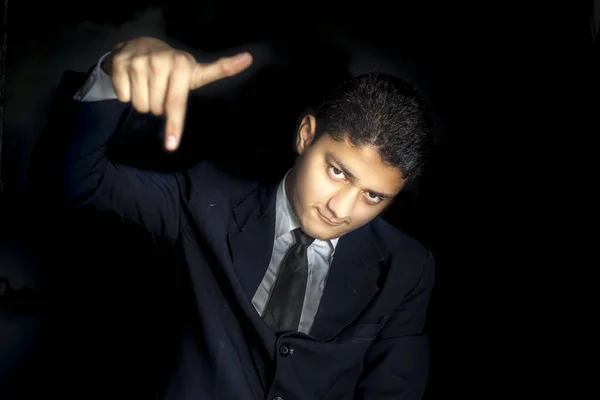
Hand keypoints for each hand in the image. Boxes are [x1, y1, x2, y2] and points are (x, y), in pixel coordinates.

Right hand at [103, 37, 252, 150]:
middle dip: (158, 107)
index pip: (177, 104)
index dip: (174, 126)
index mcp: (182, 64)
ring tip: (148, 86)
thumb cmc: (174, 66)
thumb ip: (222, 68)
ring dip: (143, 102)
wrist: (140, 45)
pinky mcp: (119, 62)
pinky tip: (133, 82)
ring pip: (140, 105)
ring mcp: (138, 61)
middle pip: (157, 109)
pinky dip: (126, 95)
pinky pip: (123, 96)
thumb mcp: (196, 70)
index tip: (171, 146)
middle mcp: (160, 60)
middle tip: (161, 91)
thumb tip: (249, 58)